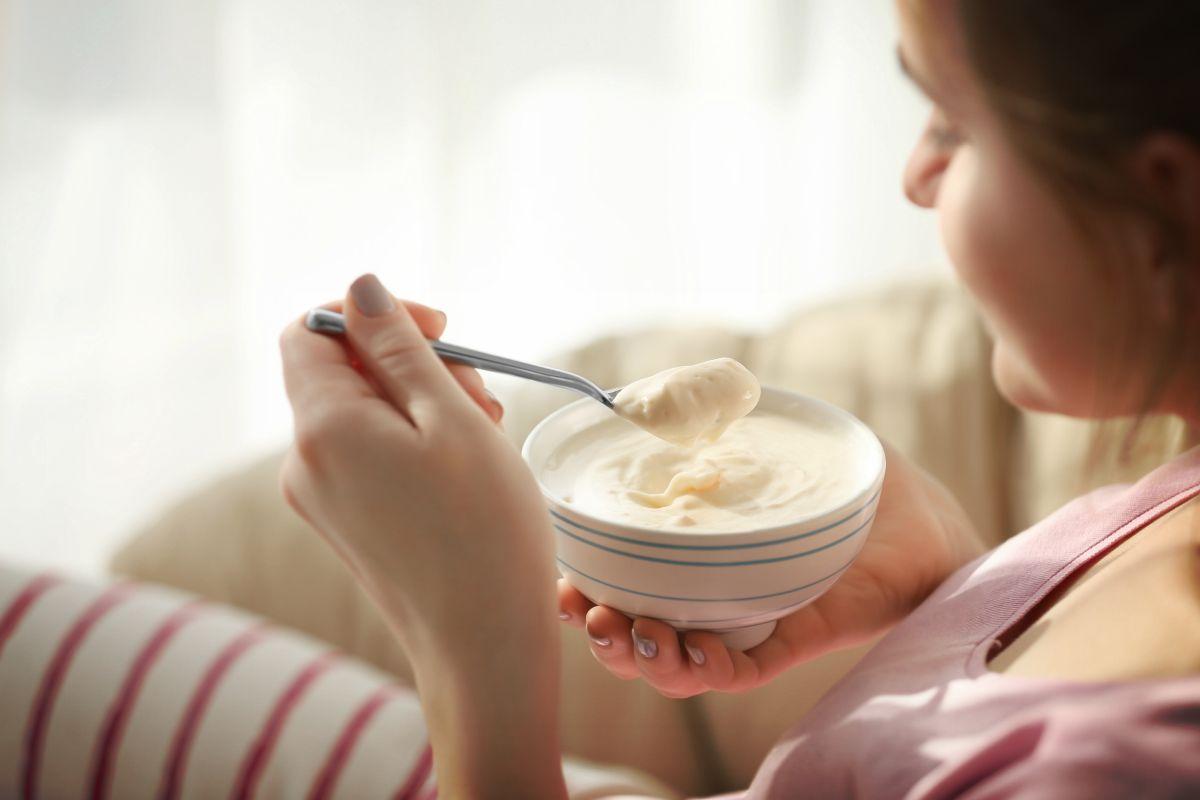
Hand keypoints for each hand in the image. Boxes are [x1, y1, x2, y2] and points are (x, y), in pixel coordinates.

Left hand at [278, 274, 558, 657]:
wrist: (482, 645)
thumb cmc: (482, 529)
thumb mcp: (449, 418)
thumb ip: (398, 347)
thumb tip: (359, 287)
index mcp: (322, 426)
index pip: (309, 329)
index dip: (370, 312)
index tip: (439, 328)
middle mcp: (304, 462)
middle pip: (342, 370)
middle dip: (413, 363)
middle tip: (482, 398)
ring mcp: (321, 499)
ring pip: (363, 413)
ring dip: (423, 404)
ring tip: (484, 438)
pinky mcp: (345, 524)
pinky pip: (368, 456)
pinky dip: (414, 444)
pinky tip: (464, 470)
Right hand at [558, 440, 986, 696]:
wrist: (931, 522)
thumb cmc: (857, 484)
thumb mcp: (784, 441)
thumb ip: (727, 418)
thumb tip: (658, 392)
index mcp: (704, 558)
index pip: (631, 580)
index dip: (589, 584)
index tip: (562, 575)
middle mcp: (718, 599)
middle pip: (640, 629)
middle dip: (600, 628)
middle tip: (582, 609)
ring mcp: (753, 624)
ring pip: (678, 662)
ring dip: (639, 654)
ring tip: (625, 630)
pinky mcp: (795, 640)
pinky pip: (740, 671)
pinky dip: (704, 668)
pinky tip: (684, 650)